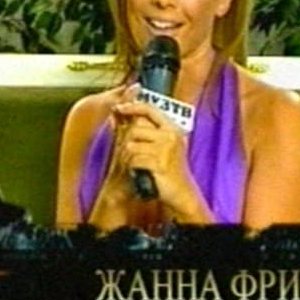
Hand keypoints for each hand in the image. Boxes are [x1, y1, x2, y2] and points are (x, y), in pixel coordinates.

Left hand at [112, 97, 201, 215]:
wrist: (182, 193)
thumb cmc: (168, 169)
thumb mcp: (161, 145)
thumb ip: (143, 129)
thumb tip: (118, 112)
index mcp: (172, 128)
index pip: (150, 109)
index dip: (132, 106)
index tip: (118, 108)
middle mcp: (171, 136)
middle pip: (136, 129)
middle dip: (126, 142)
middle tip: (125, 154)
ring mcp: (166, 149)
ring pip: (131, 145)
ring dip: (127, 157)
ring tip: (132, 165)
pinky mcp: (160, 164)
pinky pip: (134, 160)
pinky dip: (131, 167)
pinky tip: (136, 172)